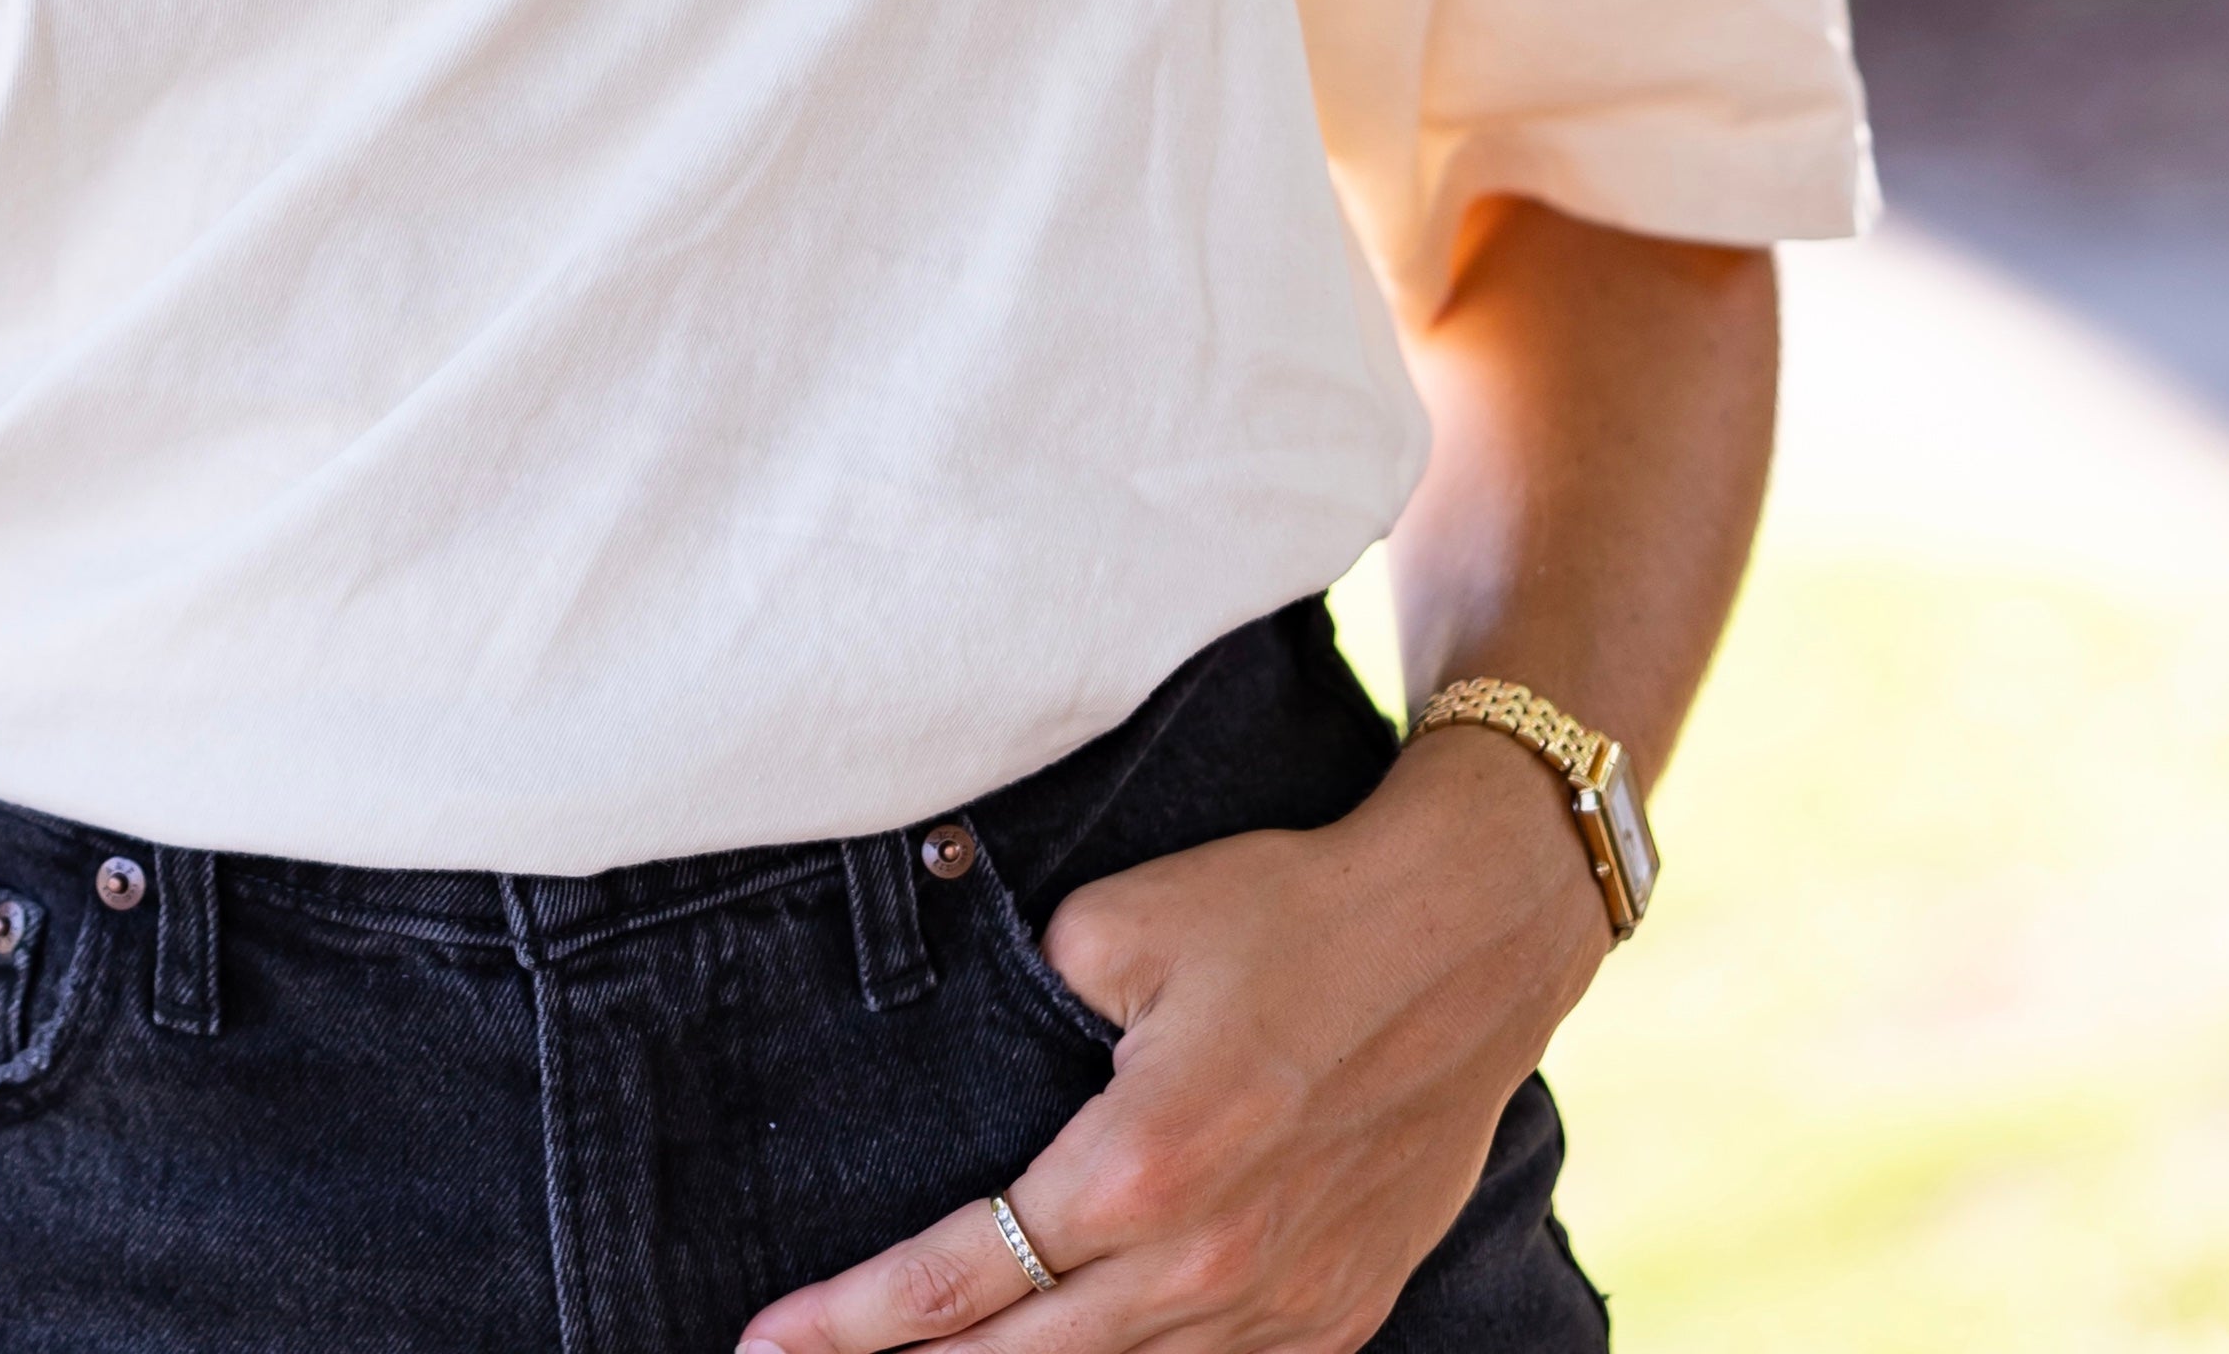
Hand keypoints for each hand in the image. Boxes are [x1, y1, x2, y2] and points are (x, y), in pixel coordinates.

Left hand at [734, 733, 1604, 1352]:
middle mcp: (1207, 1267)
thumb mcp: (1121, 924)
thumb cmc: (1286, 916)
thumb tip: (971, 1040)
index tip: (762, 1346)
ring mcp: (1280, 1308)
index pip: (960, 1280)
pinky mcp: (1335, 1314)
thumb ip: (1022, 992)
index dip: (852, 1325)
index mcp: (1137, 1169)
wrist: (1466, 943)